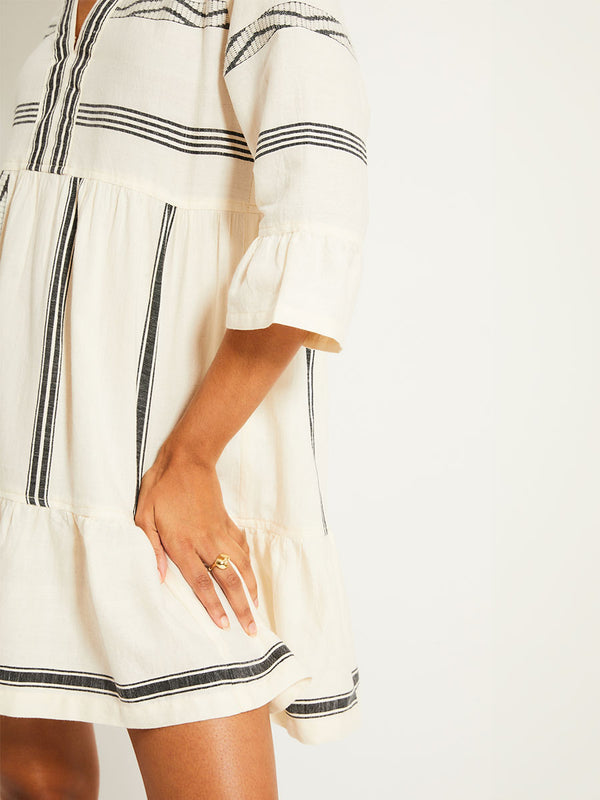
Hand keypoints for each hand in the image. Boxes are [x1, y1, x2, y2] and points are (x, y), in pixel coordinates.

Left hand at [134, 442, 259, 636]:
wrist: (187, 458)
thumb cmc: (160, 487)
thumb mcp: (144, 515)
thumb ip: (151, 547)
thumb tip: (159, 577)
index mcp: (182, 543)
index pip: (201, 581)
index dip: (213, 605)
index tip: (224, 624)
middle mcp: (205, 540)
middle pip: (228, 579)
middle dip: (241, 606)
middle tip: (251, 628)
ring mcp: (219, 530)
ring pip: (241, 564)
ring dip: (250, 587)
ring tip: (257, 607)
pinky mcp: (227, 520)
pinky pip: (241, 544)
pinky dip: (248, 561)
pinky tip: (250, 572)